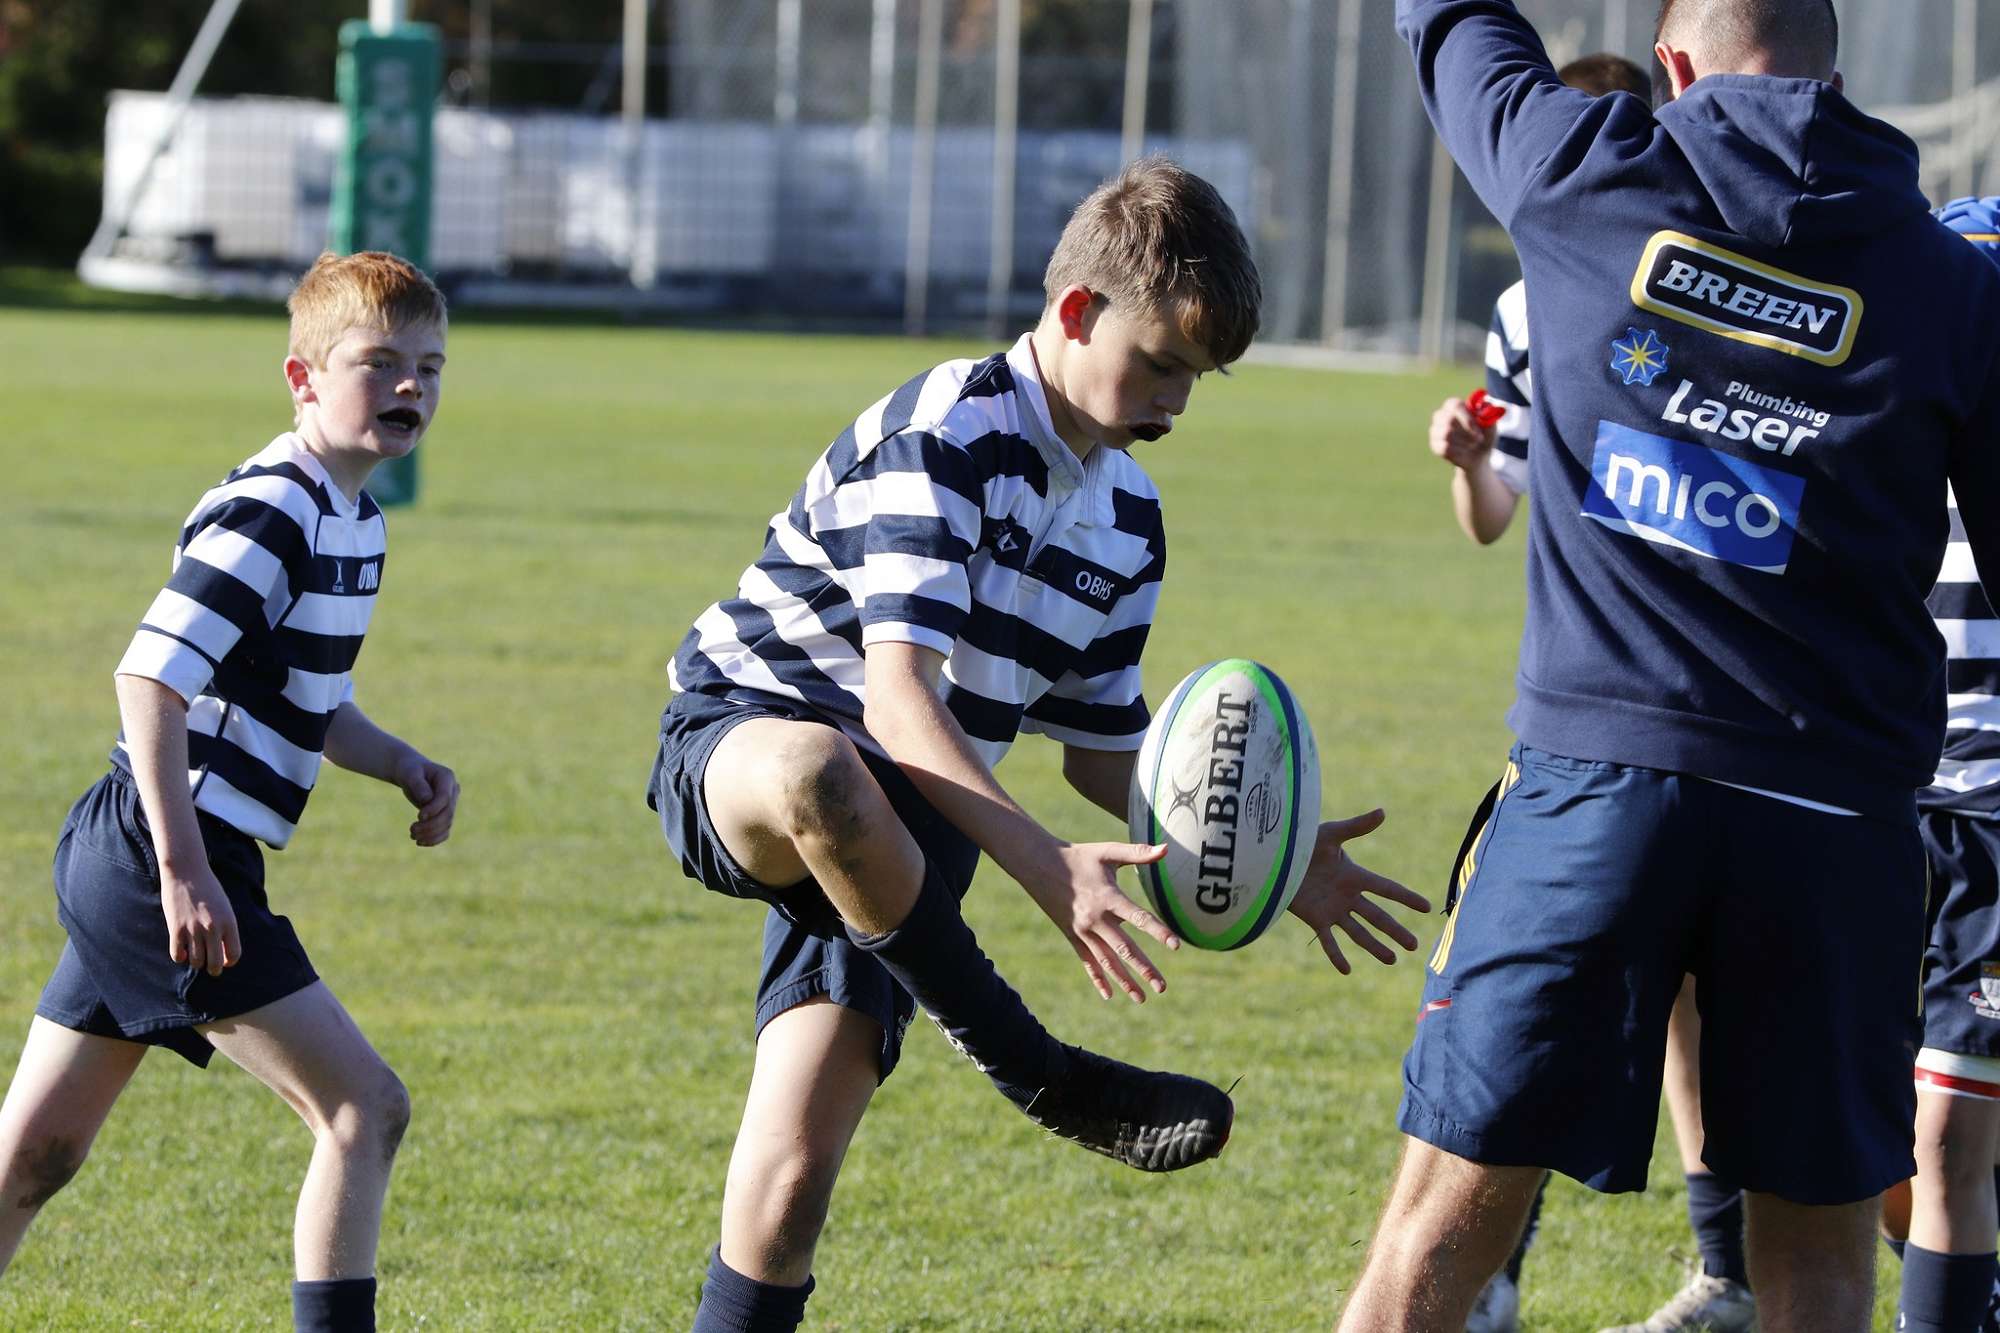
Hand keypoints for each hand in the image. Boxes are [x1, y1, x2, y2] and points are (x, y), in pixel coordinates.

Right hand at [161, 861, 239, 975]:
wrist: (186, 872)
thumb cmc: (208, 889)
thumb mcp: (224, 907)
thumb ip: (225, 928)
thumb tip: (222, 953)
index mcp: (229, 922)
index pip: (234, 954)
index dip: (229, 961)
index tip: (224, 960)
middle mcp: (213, 928)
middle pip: (215, 964)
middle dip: (214, 969)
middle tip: (211, 967)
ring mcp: (194, 929)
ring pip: (196, 962)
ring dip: (197, 962)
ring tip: (196, 955)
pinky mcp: (176, 929)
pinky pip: (177, 955)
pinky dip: (180, 957)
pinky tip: (182, 950)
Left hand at [392, 753, 458, 845]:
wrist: (411, 772)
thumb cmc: (409, 770)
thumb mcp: (410, 774)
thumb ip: (418, 785)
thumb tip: (427, 800)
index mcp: (447, 777)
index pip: (445, 798)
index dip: (434, 809)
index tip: (419, 817)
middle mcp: (453, 791)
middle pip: (448, 813)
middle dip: (431, 825)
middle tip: (412, 830)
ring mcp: (451, 803)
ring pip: (447, 824)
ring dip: (431, 834)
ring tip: (413, 836)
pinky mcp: (445, 814)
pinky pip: (445, 830)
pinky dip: (434, 839)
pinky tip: (420, 842)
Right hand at [1018, 841, 1178, 1002]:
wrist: (1039, 864)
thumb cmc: (1079, 856)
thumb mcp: (1108, 851)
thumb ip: (1138, 853)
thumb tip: (1167, 849)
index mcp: (1108, 897)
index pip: (1138, 918)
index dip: (1159, 931)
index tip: (1176, 946)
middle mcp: (1096, 919)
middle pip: (1124, 949)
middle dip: (1144, 969)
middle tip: (1162, 987)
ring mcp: (1083, 931)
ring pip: (1107, 961)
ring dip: (1125, 981)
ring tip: (1142, 998)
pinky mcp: (1073, 936)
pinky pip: (1087, 961)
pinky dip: (1097, 979)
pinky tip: (1108, 995)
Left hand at [1287, 809, 1432, 973]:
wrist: (1275, 857)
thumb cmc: (1302, 841)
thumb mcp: (1330, 834)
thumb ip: (1356, 827)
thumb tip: (1383, 812)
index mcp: (1355, 875)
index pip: (1387, 889)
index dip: (1406, 898)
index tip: (1426, 907)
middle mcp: (1347, 895)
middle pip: (1377, 916)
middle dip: (1396, 930)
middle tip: (1415, 946)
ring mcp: (1332, 909)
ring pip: (1358, 932)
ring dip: (1375, 947)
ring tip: (1392, 960)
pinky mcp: (1315, 919)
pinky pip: (1328, 941)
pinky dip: (1336, 955)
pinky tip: (1346, 970)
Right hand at [1429, 397, 1498, 471]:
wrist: (1478, 456)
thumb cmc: (1484, 436)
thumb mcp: (1491, 426)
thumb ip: (1489, 415)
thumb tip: (1486, 406)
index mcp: (1455, 406)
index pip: (1454, 405)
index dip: (1466, 418)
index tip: (1477, 431)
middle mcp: (1441, 415)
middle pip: (1448, 419)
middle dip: (1466, 432)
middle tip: (1479, 440)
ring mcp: (1436, 430)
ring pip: (1446, 434)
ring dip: (1464, 442)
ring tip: (1473, 445)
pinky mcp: (1435, 445)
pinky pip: (1444, 448)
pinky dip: (1458, 452)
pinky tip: (1463, 452)